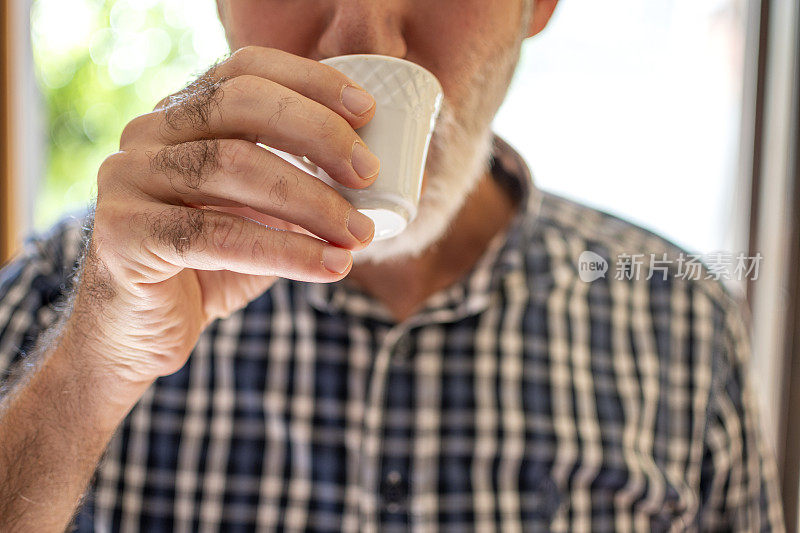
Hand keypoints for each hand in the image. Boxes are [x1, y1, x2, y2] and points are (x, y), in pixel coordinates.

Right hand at [66, 46, 378, 384]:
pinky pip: (216, 235)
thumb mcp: (257, 215)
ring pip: (231, 167)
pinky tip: (330, 266)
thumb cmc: (208, 266)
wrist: (139, 332)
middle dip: (317, 134)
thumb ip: (296, 186)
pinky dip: (285, 251)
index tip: (367, 110)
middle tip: (368, 174)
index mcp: (181, 116)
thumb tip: (371, 174)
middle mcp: (147, 135)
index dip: (310, 81)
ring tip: (359, 234)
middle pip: (240, 106)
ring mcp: (127, 180)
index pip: (245, 70)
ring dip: (311, 201)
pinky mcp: (123, 234)